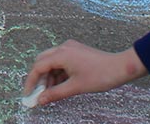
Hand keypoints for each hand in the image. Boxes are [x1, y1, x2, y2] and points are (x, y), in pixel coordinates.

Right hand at [24, 41, 145, 106]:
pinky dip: (58, 73)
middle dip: (39, 78)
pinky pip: (61, 61)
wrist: (120, 68)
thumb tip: (41, 100)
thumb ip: (55, 93)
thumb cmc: (100, 76)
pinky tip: (60, 85)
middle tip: (39, 94)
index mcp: (62, 54)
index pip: (38, 67)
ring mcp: (70, 48)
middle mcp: (63, 48)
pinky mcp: (76, 52)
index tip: (29, 94)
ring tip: (51, 92)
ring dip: (49, 77)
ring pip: (52, 62)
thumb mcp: (75, 87)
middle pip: (42, 62)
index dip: (31, 81)